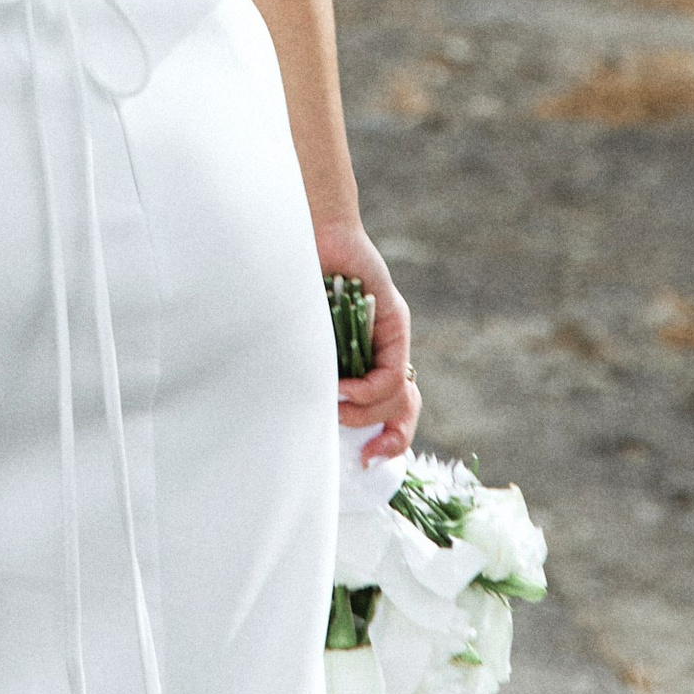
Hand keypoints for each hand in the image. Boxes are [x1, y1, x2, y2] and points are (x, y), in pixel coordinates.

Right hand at [319, 214, 417, 465]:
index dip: (387, 439)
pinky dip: (367, 390)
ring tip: (336, 400)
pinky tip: (341, 385)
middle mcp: (383, 347)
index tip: (366, 462)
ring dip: (366, 411)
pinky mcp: (393, 319)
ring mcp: (391, 334)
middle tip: (358, 446)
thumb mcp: (298, 342)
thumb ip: (307, 372)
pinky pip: (393, 374)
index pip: (391, 408)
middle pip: (404, 409)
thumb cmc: (288, 283)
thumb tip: (304, 417)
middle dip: (387, 437)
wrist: (305, 231)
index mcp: (363, 357)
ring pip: (400, 397)